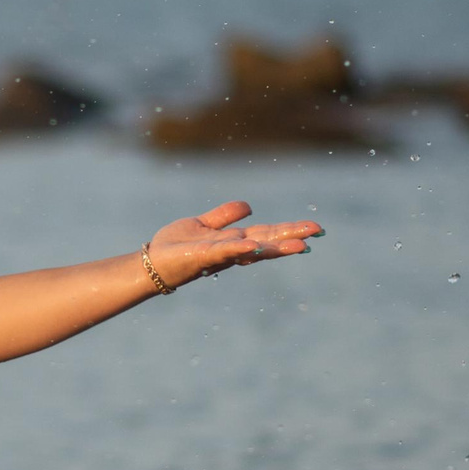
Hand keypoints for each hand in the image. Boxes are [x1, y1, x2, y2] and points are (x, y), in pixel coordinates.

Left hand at [146, 201, 321, 289]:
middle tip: (318, 232)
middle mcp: (231, 251)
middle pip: (266, 242)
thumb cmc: (175, 247)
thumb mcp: (203, 225)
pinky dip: (238, 249)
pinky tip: (252, 245)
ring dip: (275, 248)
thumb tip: (249, 206)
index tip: (313, 229)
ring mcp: (219, 255)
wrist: (150, 263)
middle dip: (292, 238)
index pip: (266, 234)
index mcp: (234, 242)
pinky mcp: (202, 256)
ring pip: (251, 250)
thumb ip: (224, 216)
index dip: (289, 231)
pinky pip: (223, 251)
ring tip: (299, 246)